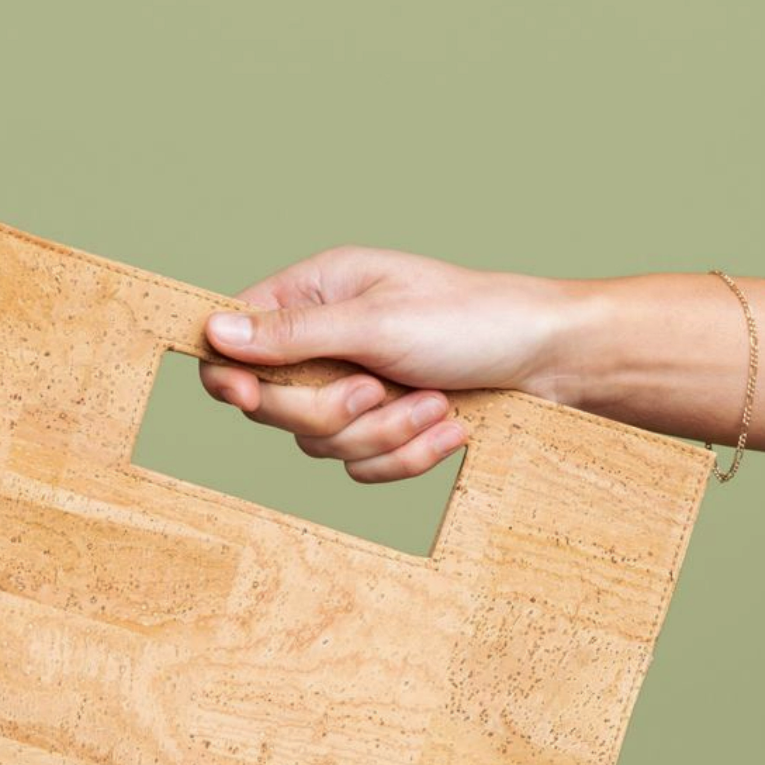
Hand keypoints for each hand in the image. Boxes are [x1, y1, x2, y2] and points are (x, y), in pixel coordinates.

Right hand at [201, 245, 573, 481]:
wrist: (549, 363)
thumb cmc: (472, 320)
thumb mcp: (377, 323)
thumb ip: (292, 335)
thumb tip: (214, 333)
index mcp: (315, 295)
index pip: (236, 339)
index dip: (233, 375)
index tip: (250, 399)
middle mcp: (326, 342)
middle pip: (273, 407)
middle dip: (332, 411)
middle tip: (377, 389)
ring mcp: (353, 390)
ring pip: (321, 446)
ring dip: (384, 434)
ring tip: (435, 403)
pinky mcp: (383, 430)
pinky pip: (362, 469)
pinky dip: (406, 456)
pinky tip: (448, 426)